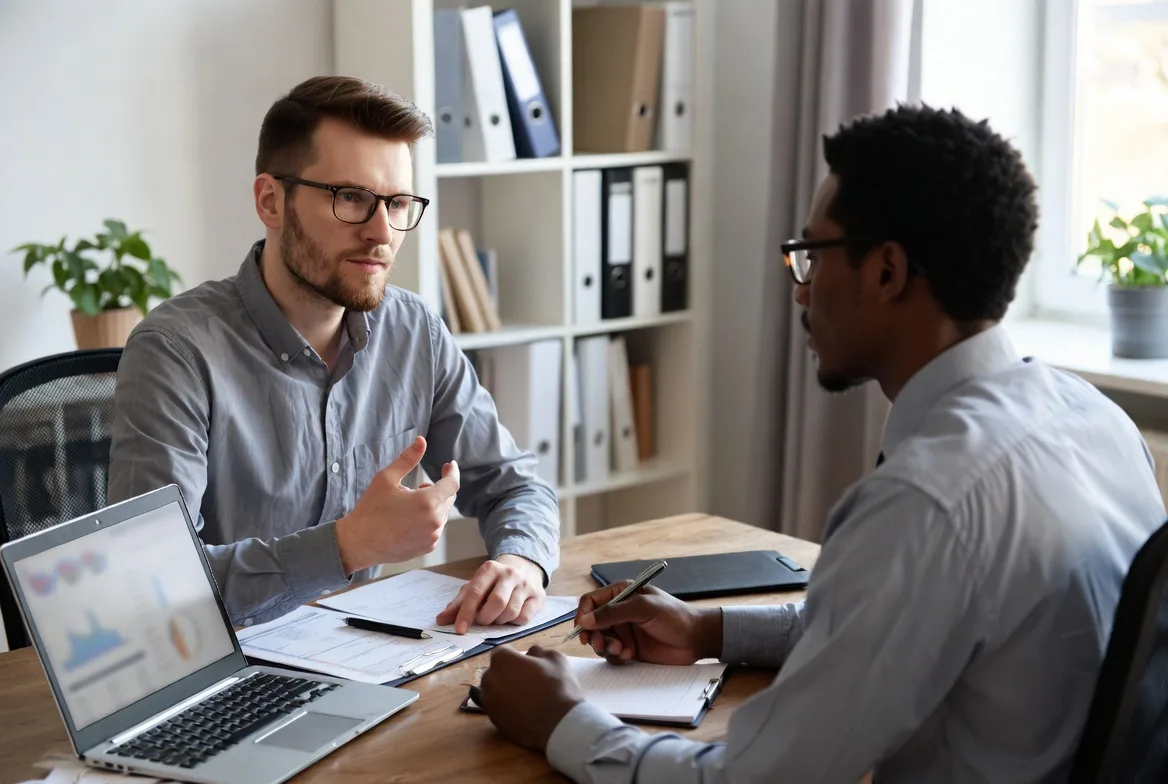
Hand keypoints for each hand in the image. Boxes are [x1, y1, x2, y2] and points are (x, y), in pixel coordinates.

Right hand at [335, 436, 459, 573]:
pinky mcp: (427, 547)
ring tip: (410, 503)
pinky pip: (435, 528)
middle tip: (418, 486)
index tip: (450, 465)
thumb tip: (422, 440)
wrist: (358, 543)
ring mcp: (432, 537)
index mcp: (427, 503)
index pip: (452, 484)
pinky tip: (409, 519)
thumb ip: (408, 459)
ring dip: (433, 504)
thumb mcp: (386, 478)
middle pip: (448, 498)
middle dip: (438, 488)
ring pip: (442, 513)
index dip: (453, 472)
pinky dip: (429, 519)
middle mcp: (434, 522)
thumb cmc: (370, 509)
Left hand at [436, 554, 546, 633]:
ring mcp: (526, 585)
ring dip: (499, 621)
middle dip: (486, 618)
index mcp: (490, 569)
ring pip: (510, 612)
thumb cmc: (495, 582)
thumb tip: (441, 620)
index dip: (466, 613)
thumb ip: (459, 603)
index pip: (475, 592)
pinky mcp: (537, 596)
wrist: (525, 568)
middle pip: (496, 603)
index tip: (460, 629)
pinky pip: (524, 618)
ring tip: (496, 617)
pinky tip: (510, 617)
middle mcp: (509, 574)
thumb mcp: (476, 586)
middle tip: (482, 621)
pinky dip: (513, 623)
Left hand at [478, 645, 581, 751]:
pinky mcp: (493, 720)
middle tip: (527, 681)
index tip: (528, 665)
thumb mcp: (555, 658)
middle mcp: (489, 678)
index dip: (516, 657)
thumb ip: (537, 651)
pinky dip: (506, 707)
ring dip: (506, 691)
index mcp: (501, 660)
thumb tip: (529, 654)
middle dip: (508, 673)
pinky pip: (498, 707)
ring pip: (495, 691)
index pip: (502, 652)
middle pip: (496, 672)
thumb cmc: (557, 686)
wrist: (558, 725)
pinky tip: (523, 711)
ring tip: (526, 698)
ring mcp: (489, 701)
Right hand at [573, 583, 721, 665]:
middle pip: (592, 624)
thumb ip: (613, 612)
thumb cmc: (673, 616)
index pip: (591, 601)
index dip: (583, 614)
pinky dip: (616, 656)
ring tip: (620, 649)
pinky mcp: (629, 649)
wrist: (696, 639)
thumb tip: (585, 620)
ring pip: (600, 640)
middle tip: (599, 644)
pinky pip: (611, 654)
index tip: (582, 628)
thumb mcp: (643, 608)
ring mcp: (624, 632)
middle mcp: (619, 612)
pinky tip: (629, 655)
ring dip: (605, 646)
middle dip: (593, 634)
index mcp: (621, 594)